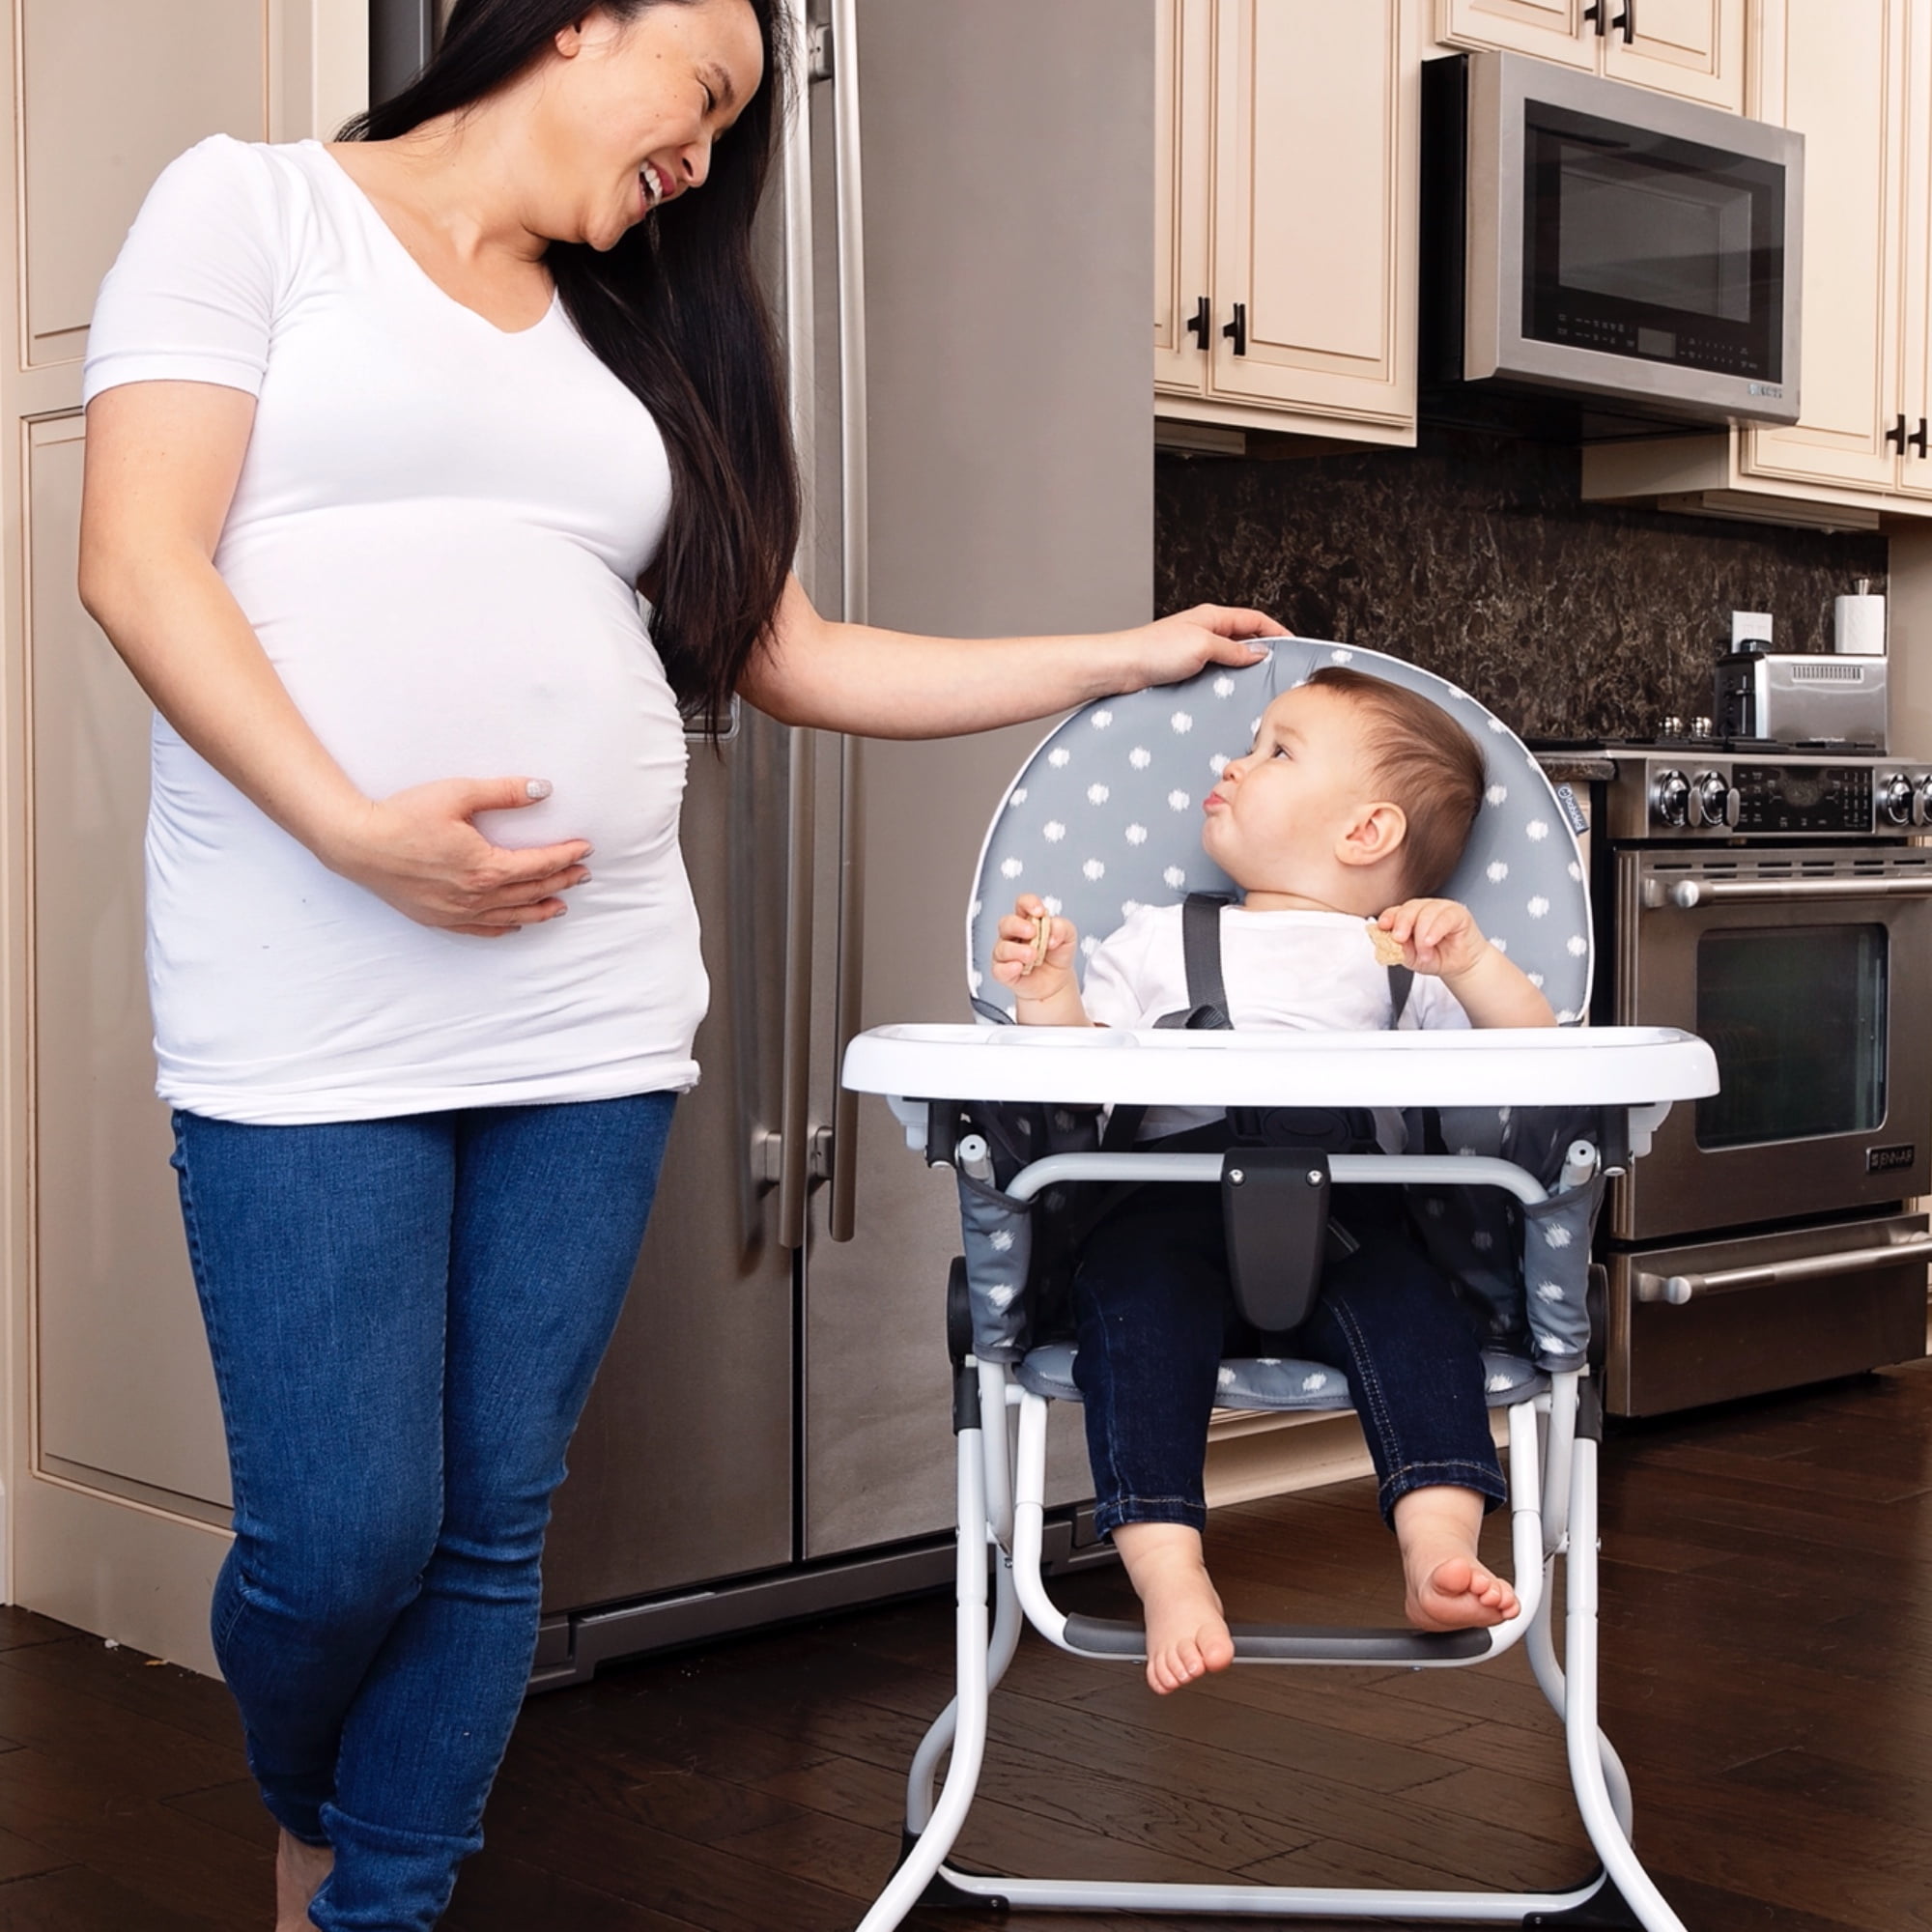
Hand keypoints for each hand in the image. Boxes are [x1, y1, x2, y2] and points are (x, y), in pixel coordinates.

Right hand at [318, 778, 592, 937]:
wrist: (356, 844)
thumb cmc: (403, 817)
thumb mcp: (458, 795)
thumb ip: (504, 793)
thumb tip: (543, 789)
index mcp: (485, 868)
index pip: (538, 865)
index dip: (565, 857)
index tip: (584, 849)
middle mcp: (476, 897)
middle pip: (530, 892)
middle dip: (560, 882)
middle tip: (582, 875)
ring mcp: (457, 913)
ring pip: (510, 916)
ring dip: (539, 910)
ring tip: (560, 905)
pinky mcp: (438, 919)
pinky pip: (480, 930)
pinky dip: (503, 927)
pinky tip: (515, 924)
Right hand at [990, 895, 1078, 1003]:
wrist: (1057, 981)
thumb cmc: (1057, 955)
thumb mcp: (1068, 937)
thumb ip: (1062, 928)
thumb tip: (1051, 934)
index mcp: (1028, 920)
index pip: (1022, 904)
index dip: (1028, 904)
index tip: (1040, 912)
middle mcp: (1013, 934)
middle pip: (1006, 923)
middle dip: (1018, 926)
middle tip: (1033, 932)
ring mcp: (1006, 953)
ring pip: (1002, 948)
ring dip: (1018, 951)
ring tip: (1033, 956)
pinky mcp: (1004, 972)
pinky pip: (999, 969)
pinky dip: (1008, 968)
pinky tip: (1019, 967)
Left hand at [1117, 604, 1289, 689]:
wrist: (1121, 668)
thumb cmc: (1154, 650)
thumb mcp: (1202, 646)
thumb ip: (1232, 649)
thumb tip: (1258, 653)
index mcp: (1213, 617)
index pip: (1255, 619)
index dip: (1276, 631)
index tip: (1294, 647)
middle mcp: (1206, 631)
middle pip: (1244, 638)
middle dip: (1263, 652)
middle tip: (1279, 671)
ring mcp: (1195, 650)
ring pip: (1230, 658)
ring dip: (1243, 670)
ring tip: (1258, 686)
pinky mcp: (1185, 669)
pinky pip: (1214, 673)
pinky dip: (1226, 681)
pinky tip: (1231, 695)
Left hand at [1372, 899, 1491, 980]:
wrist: (1459, 966)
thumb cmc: (1436, 958)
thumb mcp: (1412, 958)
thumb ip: (1400, 949)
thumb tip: (1386, 943)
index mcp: (1409, 917)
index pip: (1395, 912)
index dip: (1388, 917)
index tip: (1382, 927)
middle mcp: (1423, 910)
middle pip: (1409, 908)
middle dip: (1402, 923)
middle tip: (1399, 938)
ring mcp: (1441, 909)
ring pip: (1426, 912)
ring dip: (1422, 935)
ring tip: (1424, 952)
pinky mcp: (1457, 913)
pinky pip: (1445, 917)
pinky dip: (1435, 929)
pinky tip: (1430, 941)